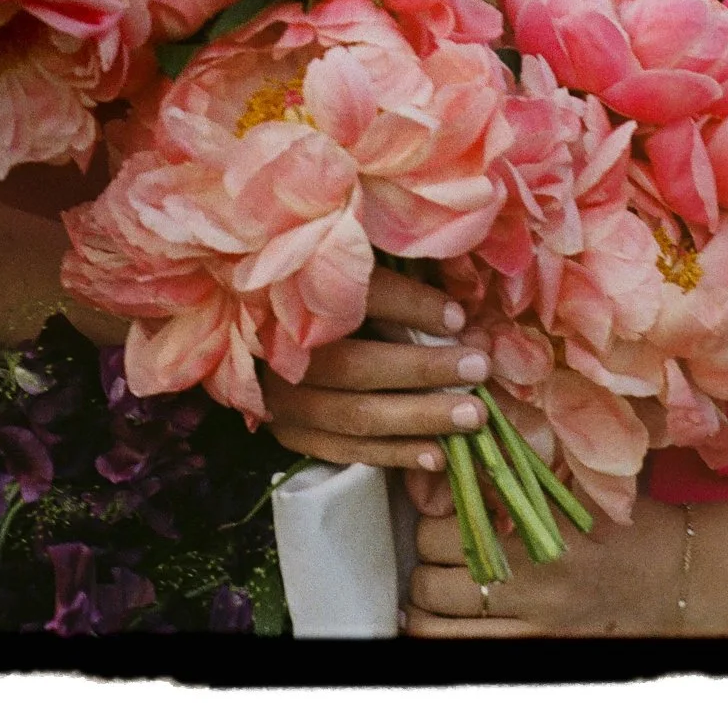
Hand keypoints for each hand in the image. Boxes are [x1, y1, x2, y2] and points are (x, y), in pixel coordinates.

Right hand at [260, 267, 491, 469]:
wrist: (248, 338)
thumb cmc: (309, 293)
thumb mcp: (342, 272)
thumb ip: (391, 284)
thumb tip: (457, 310)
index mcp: (291, 296)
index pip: (358, 298)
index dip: (410, 306)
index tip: (459, 316)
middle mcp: (282, 351)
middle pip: (358, 364)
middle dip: (424, 369)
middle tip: (479, 368)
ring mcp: (283, 399)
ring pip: (356, 415)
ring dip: (420, 418)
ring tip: (472, 417)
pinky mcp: (289, 434)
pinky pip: (347, 450)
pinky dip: (395, 455)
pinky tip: (438, 455)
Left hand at [407, 485, 686, 637]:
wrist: (675, 582)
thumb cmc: (626, 526)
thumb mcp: (578, 483)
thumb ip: (523, 465)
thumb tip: (463, 449)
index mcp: (544, 530)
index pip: (450, 524)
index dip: (434, 514)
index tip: (442, 507)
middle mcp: (536, 584)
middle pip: (435, 575)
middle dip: (428, 557)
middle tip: (440, 544)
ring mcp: (536, 628)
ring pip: (438, 622)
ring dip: (426, 602)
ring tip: (434, 585)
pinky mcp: (538, 656)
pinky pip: (463, 656)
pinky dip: (439, 638)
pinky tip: (436, 621)